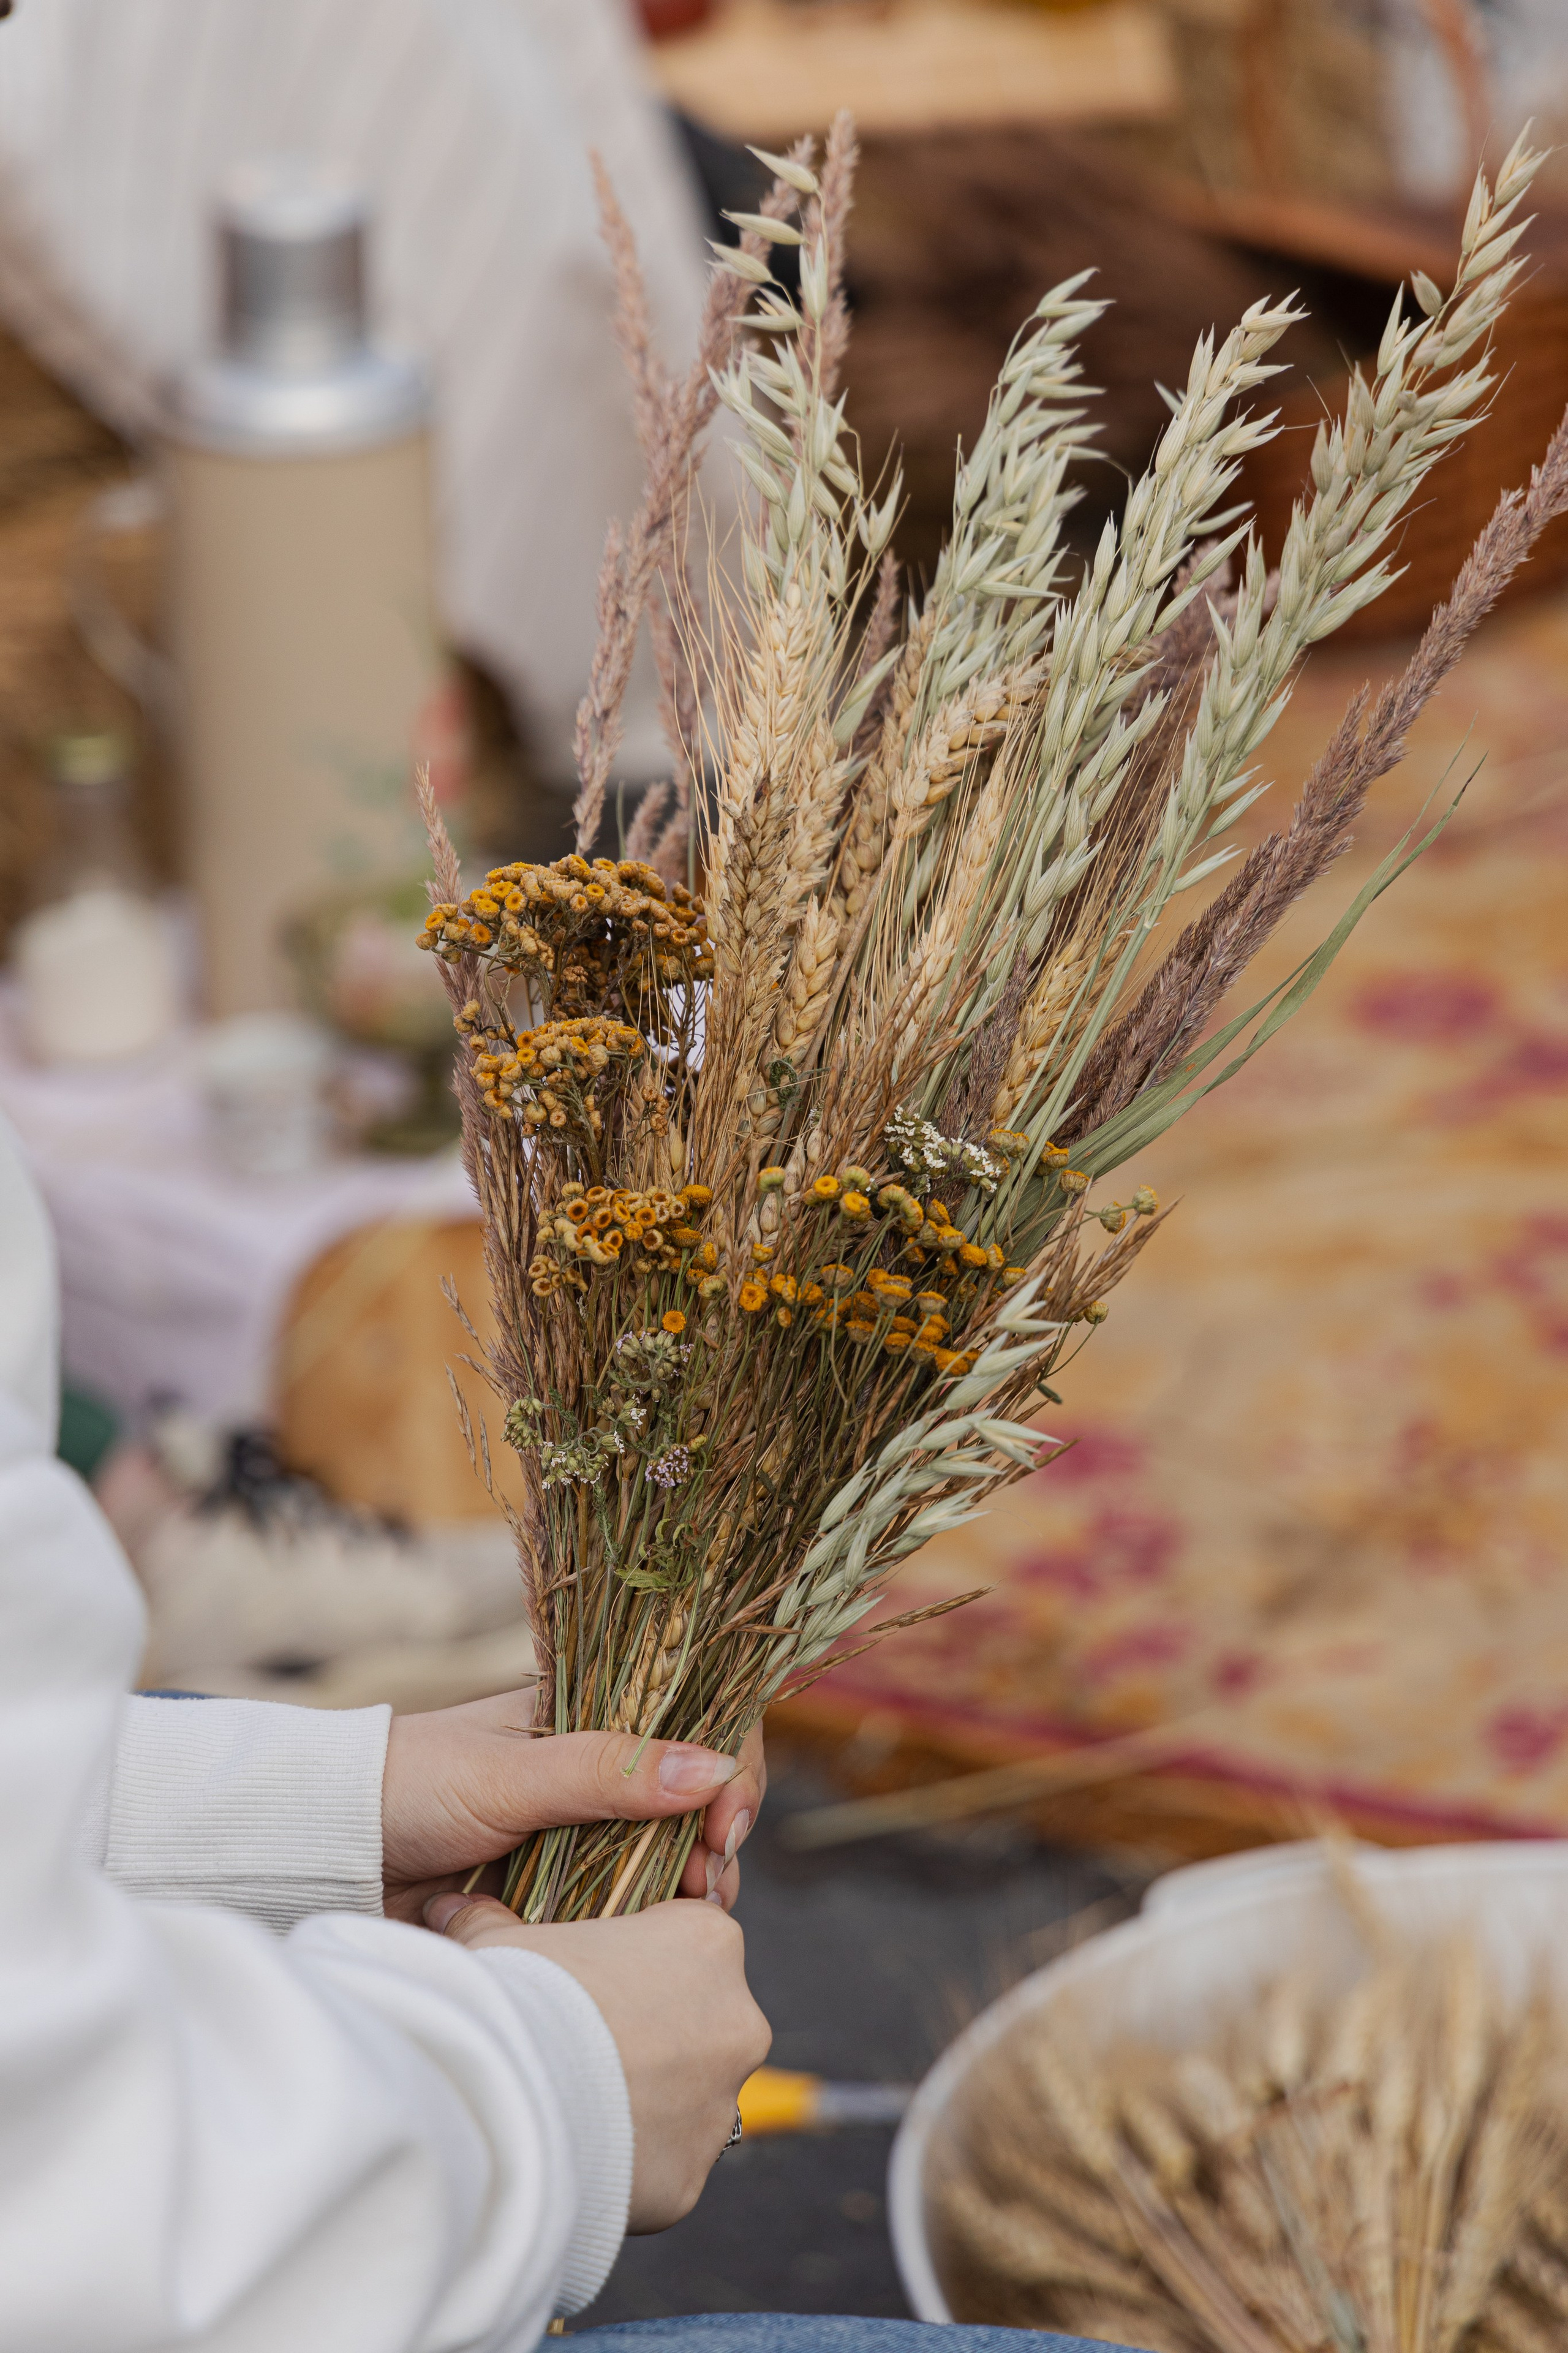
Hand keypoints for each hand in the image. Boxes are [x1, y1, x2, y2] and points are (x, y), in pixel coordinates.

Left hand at [381, 1691, 766, 1921]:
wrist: (331, 1856)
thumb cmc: (409, 1787)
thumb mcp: (508, 1774)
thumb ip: (606, 1771)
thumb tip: (713, 1768)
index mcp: (594, 1719)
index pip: (698, 1727)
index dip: (728, 1773)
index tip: (724, 1824)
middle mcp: (600, 1777)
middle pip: (697, 1806)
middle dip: (716, 1847)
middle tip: (705, 1887)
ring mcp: (584, 1839)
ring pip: (669, 1866)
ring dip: (685, 1897)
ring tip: (673, 1922)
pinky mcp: (564, 1898)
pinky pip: (623, 1915)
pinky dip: (638, 1933)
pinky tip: (636, 1950)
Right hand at [426, 1891, 770, 2230]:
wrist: (511, 2104)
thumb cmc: (519, 1996)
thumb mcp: (504, 1941)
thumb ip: (491, 1919)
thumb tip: (450, 1906)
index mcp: (709, 1942)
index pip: (693, 1935)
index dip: (643, 1952)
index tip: (597, 1972)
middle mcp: (738, 2021)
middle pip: (700, 2017)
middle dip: (650, 2028)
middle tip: (579, 2039)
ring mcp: (720, 2106)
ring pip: (689, 2095)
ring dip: (644, 2096)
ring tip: (571, 2099)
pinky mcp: (692, 2179)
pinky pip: (664, 2162)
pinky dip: (629, 2158)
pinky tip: (576, 2149)